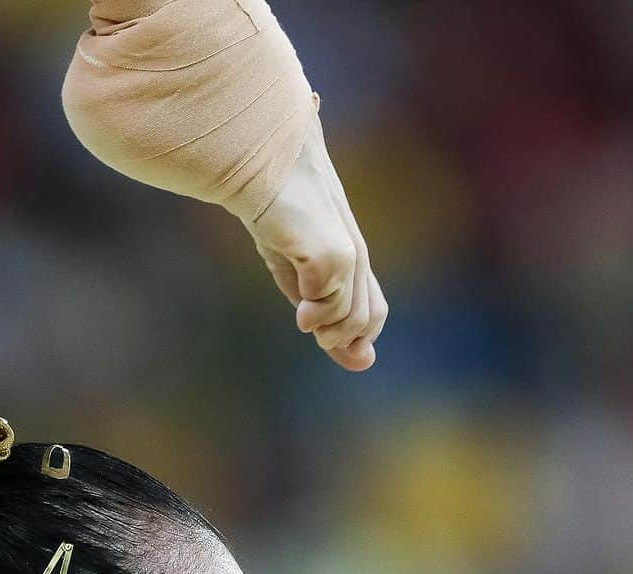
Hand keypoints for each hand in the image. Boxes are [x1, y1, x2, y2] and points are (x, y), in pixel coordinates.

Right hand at [245, 112, 387, 372]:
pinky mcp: (333, 254)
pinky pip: (332, 305)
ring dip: (326, 330)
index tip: (333, 347)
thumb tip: (352, 354)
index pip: (372, 311)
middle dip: (340, 338)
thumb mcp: (291, 266)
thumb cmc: (270, 208)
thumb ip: (315, 304)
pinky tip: (302, 314)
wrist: (260, 160)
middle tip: (308, 323)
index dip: (357, 338)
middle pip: (368, 319)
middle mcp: (356, 256)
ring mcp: (348, 254)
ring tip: (303, 315)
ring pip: (352, 320)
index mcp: (350, 256)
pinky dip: (317, 316)